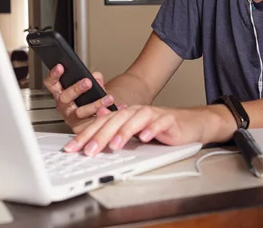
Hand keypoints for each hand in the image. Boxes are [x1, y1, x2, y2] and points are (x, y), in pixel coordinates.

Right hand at [42, 64, 126, 133]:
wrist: (98, 113)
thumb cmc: (90, 96)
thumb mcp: (92, 85)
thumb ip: (94, 79)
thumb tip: (96, 77)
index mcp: (61, 93)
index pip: (51, 83)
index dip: (54, 75)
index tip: (60, 66)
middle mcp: (63, 106)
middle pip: (65, 97)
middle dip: (76, 89)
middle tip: (88, 82)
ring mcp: (71, 118)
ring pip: (80, 112)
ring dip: (95, 104)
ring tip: (108, 98)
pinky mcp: (81, 129)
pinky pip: (93, 123)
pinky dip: (107, 114)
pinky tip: (117, 108)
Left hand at [62, 105, 208, 155]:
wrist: (190, 124)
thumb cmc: (160, 130)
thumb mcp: (134, 134)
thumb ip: (115, 134)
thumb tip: (91, 141)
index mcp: (126, 115)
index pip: (101, 123)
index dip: (85, 135)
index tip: (72, 148)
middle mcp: (137, 112)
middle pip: (115, 120)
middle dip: (100, 135)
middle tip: (88, 151)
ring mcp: (154, 114)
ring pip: (135, 120)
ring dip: (123, 133)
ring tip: (113, 146)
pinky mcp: (170, 119)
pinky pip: (159, 123)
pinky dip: (151, 129)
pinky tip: (144, 138)